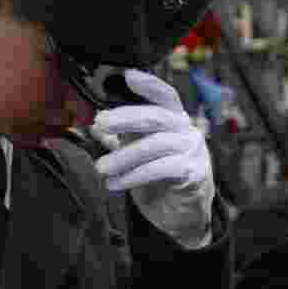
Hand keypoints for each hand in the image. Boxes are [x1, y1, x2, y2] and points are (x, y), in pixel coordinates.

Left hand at [90, 69, 214, 245]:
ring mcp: (192, 151)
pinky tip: (116, 183)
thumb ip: (120, 137)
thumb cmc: (159, 175)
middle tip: (100, 122)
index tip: (127, 75)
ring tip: (101, 167)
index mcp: (173, 118)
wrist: (182, 212)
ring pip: (155, 146)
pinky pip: (162, 169)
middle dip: (126, 117)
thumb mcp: (137, 151)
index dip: (148, 84)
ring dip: (123, 156)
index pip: (164, 95)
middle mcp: (186, 130)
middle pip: (157, 116)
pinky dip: (134, 176)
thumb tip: (93, 124)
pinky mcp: (194, 174)